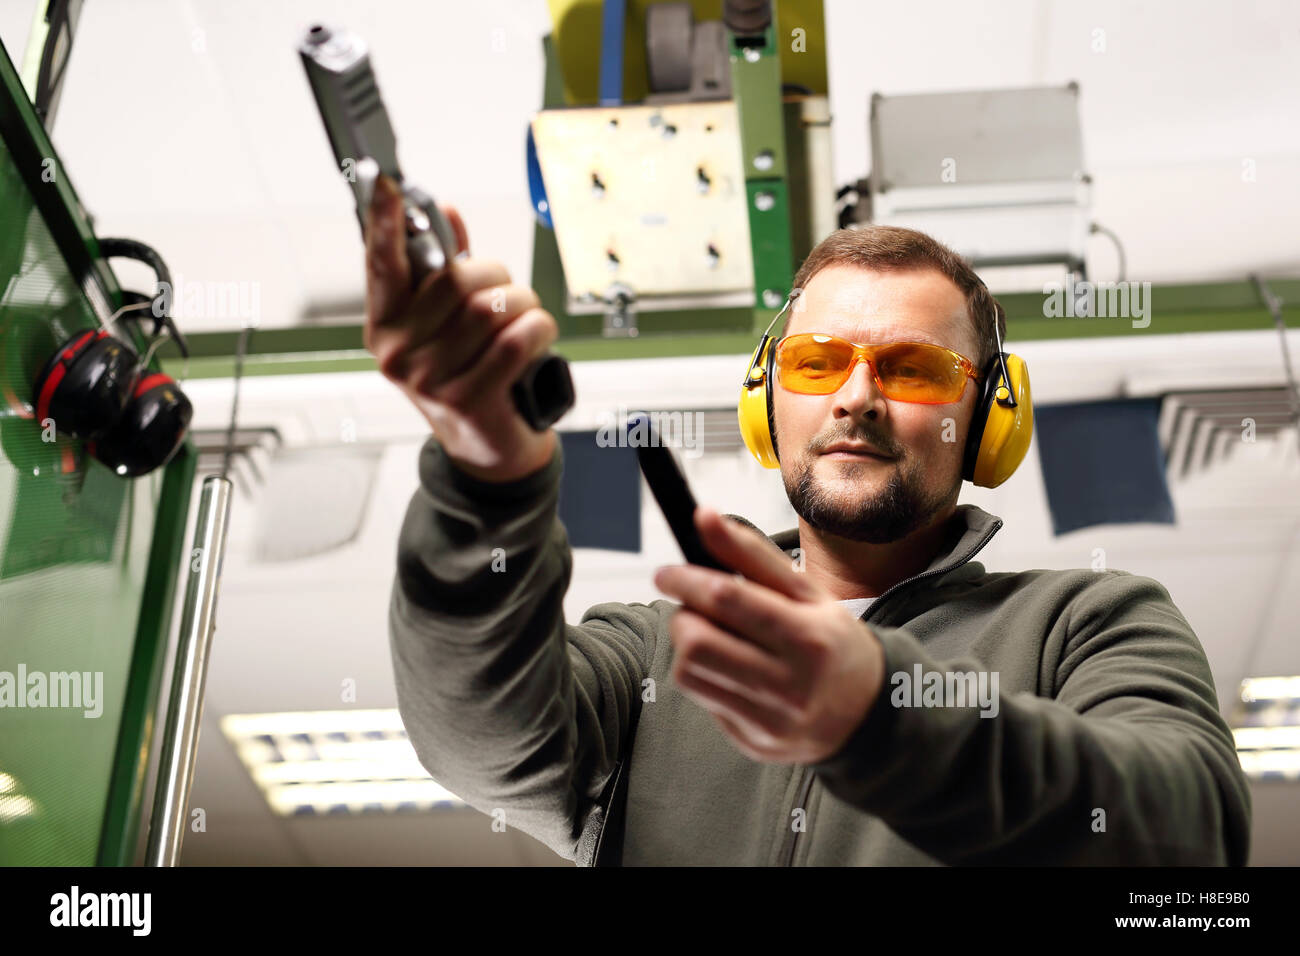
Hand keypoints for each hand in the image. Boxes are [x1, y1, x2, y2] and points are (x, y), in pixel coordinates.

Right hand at [363, 173, 557, 482]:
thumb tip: (445, 212)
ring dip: (524, 305)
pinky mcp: (467, 399)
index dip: (385, 221)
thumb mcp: (446, 326)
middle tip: (508, 292)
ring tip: (525, 319)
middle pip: (457, 280)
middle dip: (497, 276)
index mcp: (385, 326)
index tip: (388, 183)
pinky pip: (515, 341)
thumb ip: (443, 271)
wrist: (486, 448)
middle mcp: (398, 352)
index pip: (381, 264)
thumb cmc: (467, 376)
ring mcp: (429, 379)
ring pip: (491, 308)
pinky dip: (538, 330)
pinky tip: (538, 335)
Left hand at [652, 507, 885, 763]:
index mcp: (808, 636)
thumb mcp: (804, 591)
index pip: (729, 599)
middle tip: (694, 607)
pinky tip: (727, 666)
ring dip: (687, 644)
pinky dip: (703, 674)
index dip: (687, 580)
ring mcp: (770, 719)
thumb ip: (750, 552)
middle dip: (683, 615)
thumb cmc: (831, 641)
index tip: (668, 572)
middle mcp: (790, 684)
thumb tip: (703, 515)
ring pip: (690, 672)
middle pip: (698, 642)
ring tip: (711, 634)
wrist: (867, 713)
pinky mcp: (753, 741)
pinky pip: (702, 698)